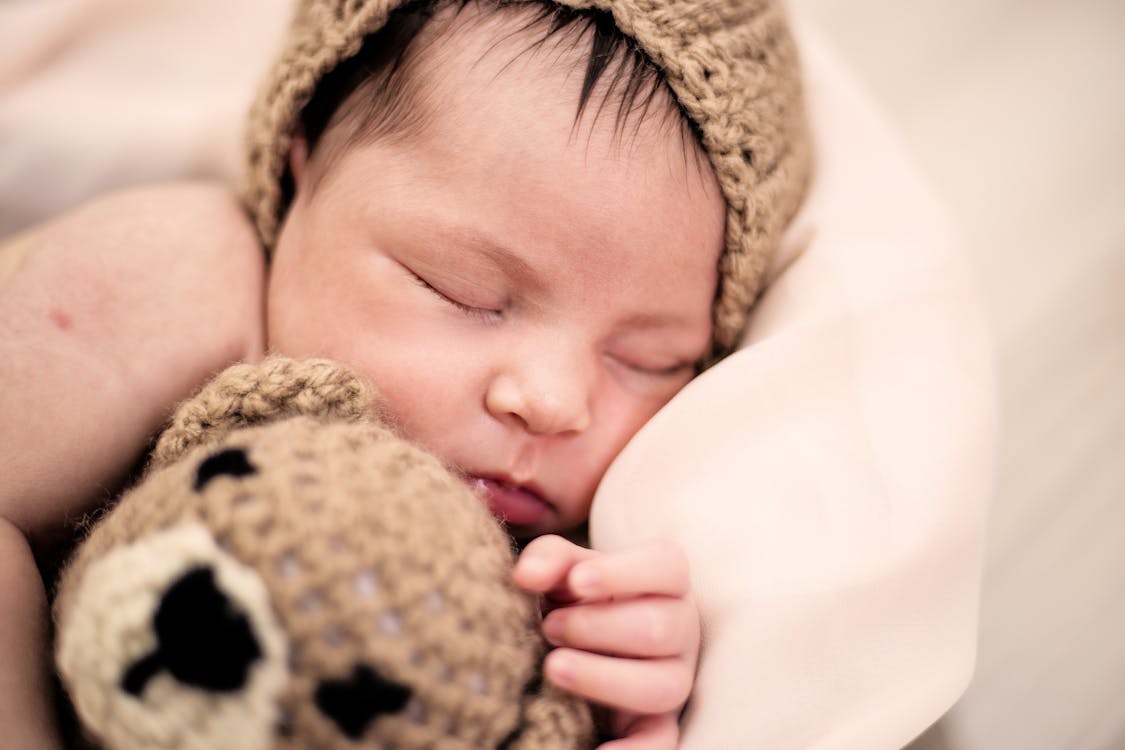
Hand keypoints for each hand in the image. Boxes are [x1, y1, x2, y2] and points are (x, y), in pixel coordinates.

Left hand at [513, 535, 699, 749]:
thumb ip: (549, 559)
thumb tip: (528, 576)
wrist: (573, 641)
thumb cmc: (574, 597)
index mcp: (665, 581)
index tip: (576, 581)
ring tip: (552, 667)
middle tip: (549, 627)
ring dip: (603, 678)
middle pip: (661, 627)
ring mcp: (673, 678)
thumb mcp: (562, 571)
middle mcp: (680, 629)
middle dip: (597, 627)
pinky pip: (661, 744)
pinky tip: (595, 748)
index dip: (624, 572)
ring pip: (663, 685)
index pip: (668, 567)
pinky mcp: (659, 724)